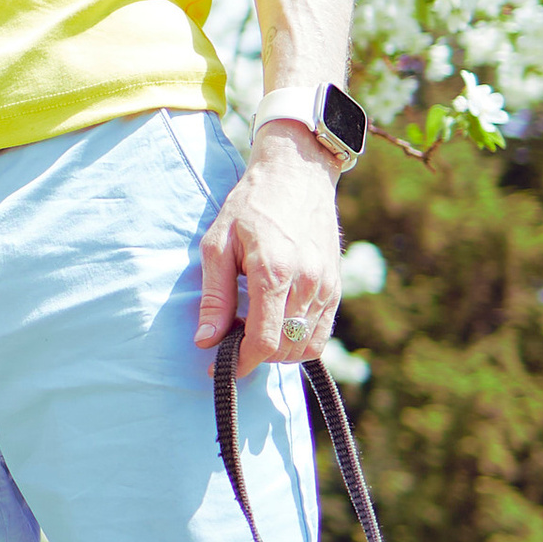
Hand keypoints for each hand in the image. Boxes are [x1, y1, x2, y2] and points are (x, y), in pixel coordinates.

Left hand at [194, 127, 341, 371]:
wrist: (296, 174)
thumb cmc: (250, 205)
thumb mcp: (218, 244)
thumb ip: (214, 296)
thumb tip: (206, 341)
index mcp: (273, 272)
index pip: (264, 340)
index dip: (240, 363)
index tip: (217, 367)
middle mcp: (307, 283)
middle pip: (284, 349)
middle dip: (255, 357)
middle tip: (230, 342)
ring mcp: (326, 286)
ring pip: (305, 347)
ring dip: (277, 352)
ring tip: (251, 331)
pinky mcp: (336, 286)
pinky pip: (321, 333)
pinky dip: (299, 342)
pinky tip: (275, 325)